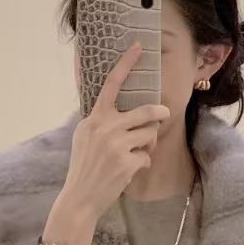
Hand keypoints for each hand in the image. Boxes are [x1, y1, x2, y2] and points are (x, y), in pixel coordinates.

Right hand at [46, 43, 168, 244]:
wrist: (79, 198)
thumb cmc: (84, 167)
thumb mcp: (84, 137)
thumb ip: (100, 121)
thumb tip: (123, 111)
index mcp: (94, 118)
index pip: (111, 85)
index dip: (126, 64)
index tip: (139, 47)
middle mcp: (105, 128)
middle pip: (145, 112)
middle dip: (159, 114)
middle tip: (164, 114)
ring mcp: (117, 145)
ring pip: (150, 134)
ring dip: (148, 144)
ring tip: (136, 152)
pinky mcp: (127, 162)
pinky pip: (147, 156)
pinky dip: (142, 164)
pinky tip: (128, 171)